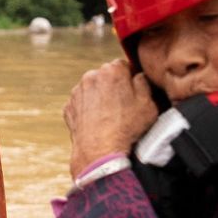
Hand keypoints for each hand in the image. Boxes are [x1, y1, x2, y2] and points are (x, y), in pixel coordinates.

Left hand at [63, 59, 156, 179]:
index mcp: (112, 71)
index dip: (130, 78)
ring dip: (100, 97)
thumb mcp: (148, 104)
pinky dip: (88, 110)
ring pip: (92, 89)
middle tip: (123, 105)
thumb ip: (144, 83)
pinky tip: (98, 122)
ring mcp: (77, 92)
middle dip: (113, 86)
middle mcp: (91, 76)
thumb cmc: (126, 128)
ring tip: (110, 116)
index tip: (133, 91)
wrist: (100, 152)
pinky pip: (82, 103)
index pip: (123, 65)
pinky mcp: (68, 107)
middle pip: (105, 76)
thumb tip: (138, 77)